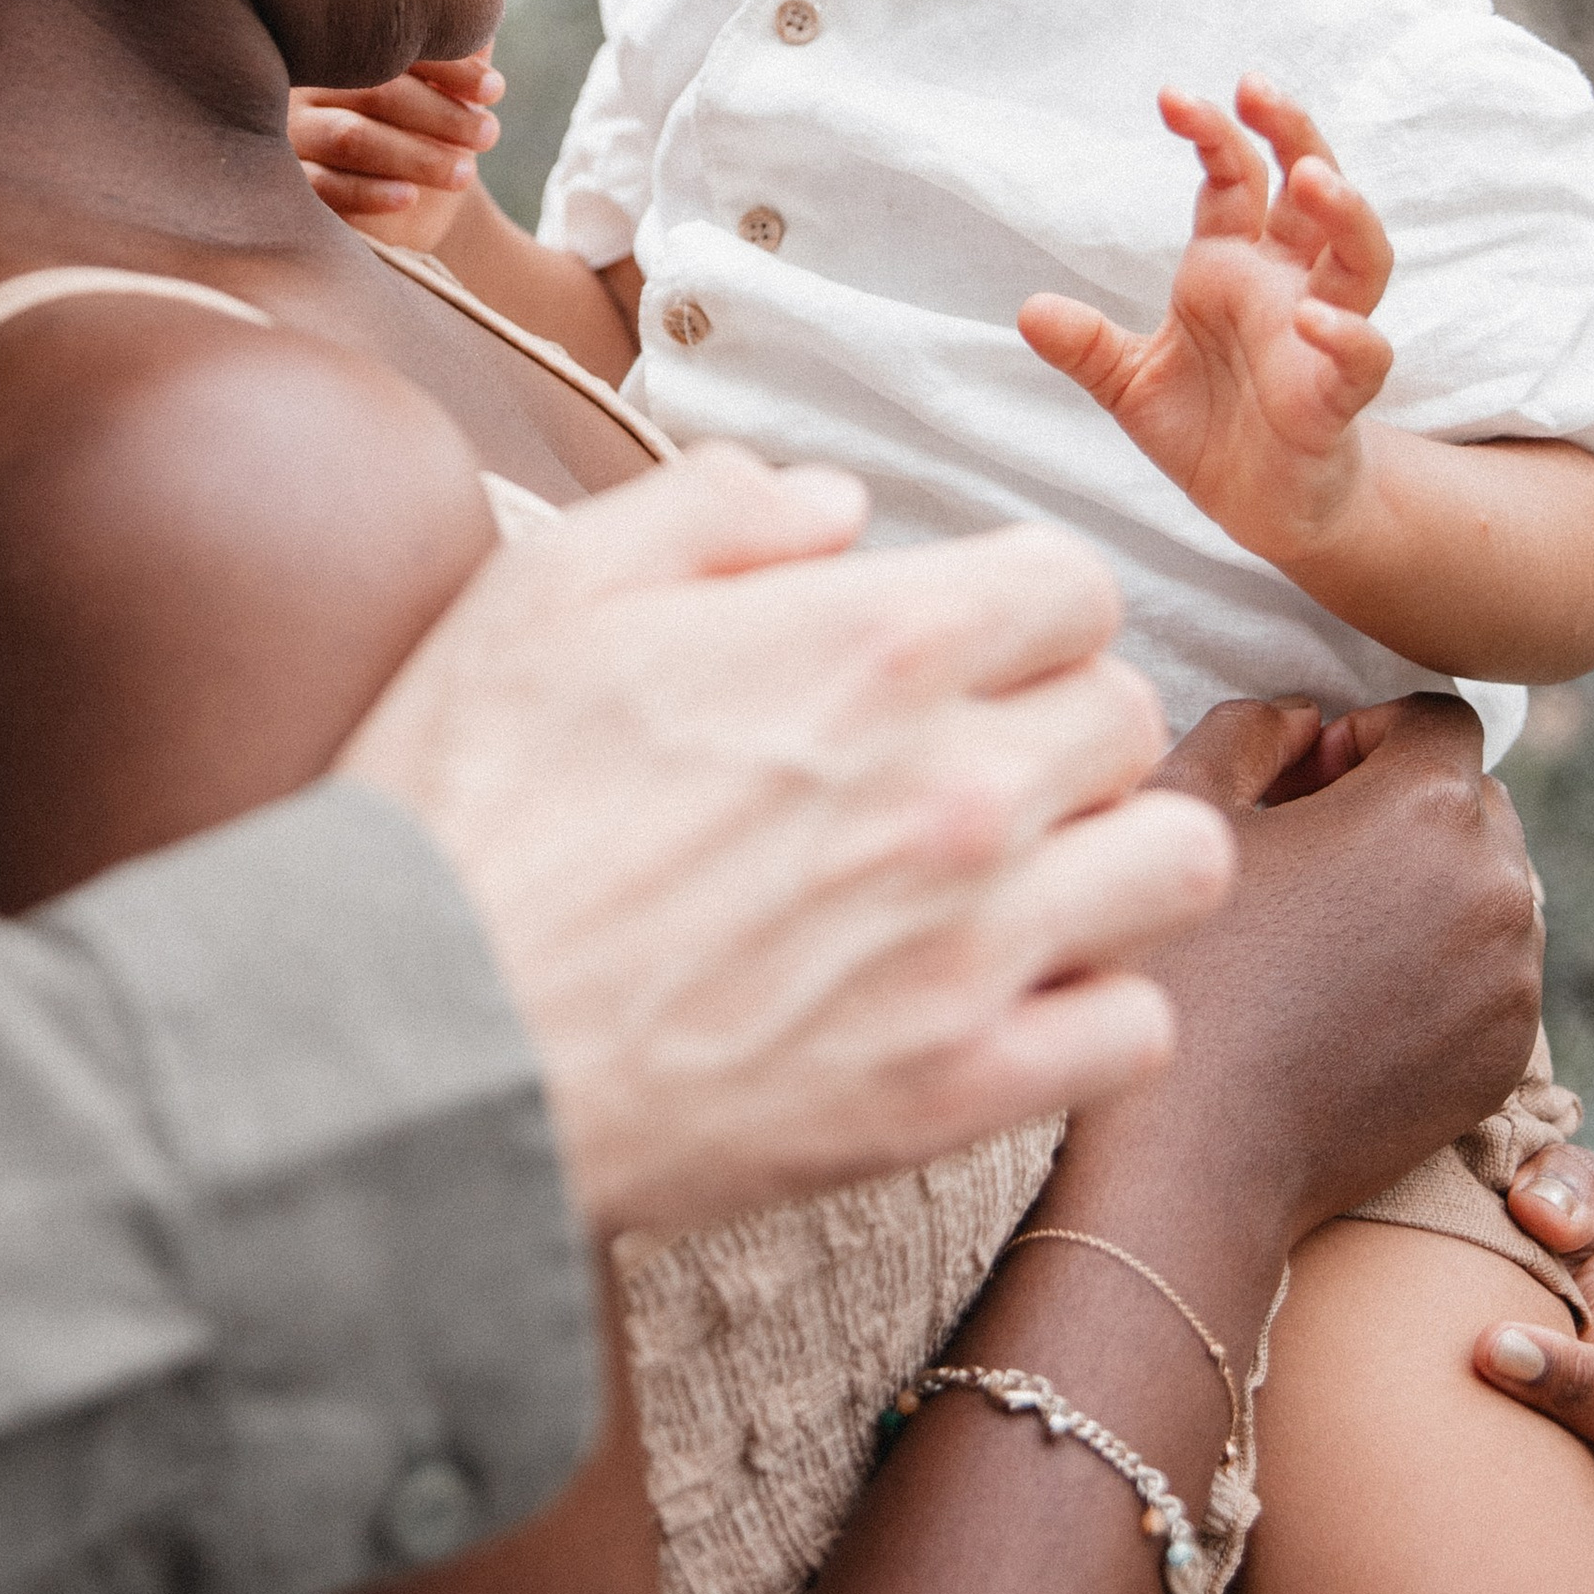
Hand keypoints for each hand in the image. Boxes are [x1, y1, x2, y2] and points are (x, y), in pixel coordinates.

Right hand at [290, 52, 500, 248]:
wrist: (404, 207)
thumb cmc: (425, 134)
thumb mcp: (446, 93)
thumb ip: (459, 50)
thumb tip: (480, 6)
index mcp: (348, 50)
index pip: (396, 46)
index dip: (448, 64)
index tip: (494, 89)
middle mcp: (311, 84)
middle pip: (375, 91)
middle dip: (440, 113)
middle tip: (488, 134)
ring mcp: (295, 133)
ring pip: (350, 137)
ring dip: (415, 155)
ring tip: (466, 173)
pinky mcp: (294, 184)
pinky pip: (324, 186)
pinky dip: (370, 191)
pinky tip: (411, 196)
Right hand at [339, 451, 1236, 1236]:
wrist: (418, 1040)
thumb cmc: (469, 802)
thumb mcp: (557, 581)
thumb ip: (718, 503)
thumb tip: (840, 504)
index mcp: (874, 642)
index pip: (1073, 583)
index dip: (1017, 604)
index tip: (956, 644)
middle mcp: (958, 785)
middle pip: (1128, 713)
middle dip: (1058, 717)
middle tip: (964, 755)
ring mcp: (970, 947)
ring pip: (1176, 863)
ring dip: (1110, 852)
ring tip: (1017, 869)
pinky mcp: (954, 1089)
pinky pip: (1133, 1029)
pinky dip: (1088, 1007)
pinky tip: (997, 990)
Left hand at [1019, 77, 1394, 569]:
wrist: (1258, 508)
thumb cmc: (1207, 427)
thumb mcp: (1128, 384)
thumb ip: (1088, 347)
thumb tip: (1030, 311)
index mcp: (1233, 266)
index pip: (1234, 179)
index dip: (1212, 135)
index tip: (1172, 97)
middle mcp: (1287, 285)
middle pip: (1313, 191)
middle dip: (1293, 134)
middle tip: (1259, 90)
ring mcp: (1322, 335)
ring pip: (1362, 257)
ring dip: (1345, 213)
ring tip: (1314, 178)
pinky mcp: (1339, 396)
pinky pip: (1363, 356)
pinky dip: (1348, 335)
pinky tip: (1317, 320)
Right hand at [1052, 694, 1542, 1269]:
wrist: (1198, 1152)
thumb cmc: (1177, 964)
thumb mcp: (1183, 806)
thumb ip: (1256, 727)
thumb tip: (1310, 721)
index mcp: (1426, 808)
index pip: (1439, 720)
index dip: (1367, 733)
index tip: (1304, 782)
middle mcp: (1498, 888)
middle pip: (1473, 805)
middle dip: (1402, 811)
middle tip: (1307, 857)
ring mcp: (1513, 983)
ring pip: (1487, 892)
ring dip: (1425, 890)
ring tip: (1325, 937)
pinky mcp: (1504, 1058)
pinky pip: (1488, 975)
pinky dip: (1436, 969)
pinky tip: (1346, 1002)